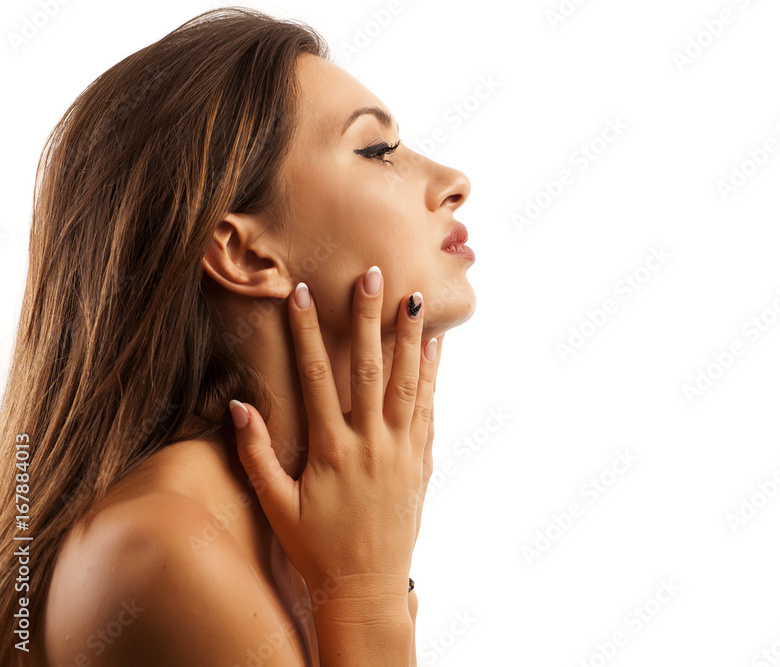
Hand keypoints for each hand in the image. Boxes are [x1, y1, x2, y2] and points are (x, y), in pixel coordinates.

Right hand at [229, 267, 440, 601]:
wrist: (365, 585)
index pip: (317, 377)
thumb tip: (238, 406)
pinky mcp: (421, 460)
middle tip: (374, 275)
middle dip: (369, 318)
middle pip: (370, 368)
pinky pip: (429, 409)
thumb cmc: (315, 547)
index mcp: (330, 449)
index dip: (308, 332)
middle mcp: (370, 443)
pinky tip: (434, 347)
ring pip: (408, 383)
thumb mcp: (276, 505)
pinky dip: (432, 375)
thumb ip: (256, 455)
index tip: (302, 293)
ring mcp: (401, 450)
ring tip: (412, 299)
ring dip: (409, 338)